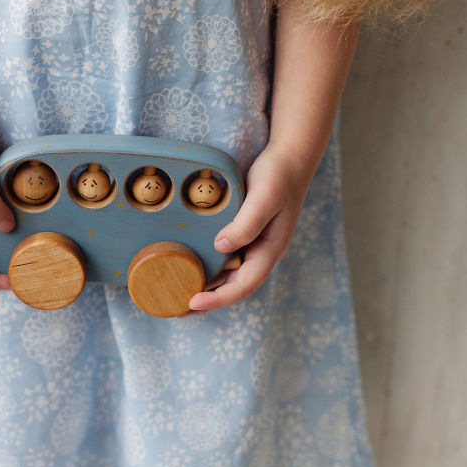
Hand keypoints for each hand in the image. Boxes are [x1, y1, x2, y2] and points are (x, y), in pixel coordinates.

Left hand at [187, 144, 315, 311]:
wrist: (289, 157)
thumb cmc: (279, 176)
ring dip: (206, 286)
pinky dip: (209, 266)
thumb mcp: (264, 198)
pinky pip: (225, 257)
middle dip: (208, 300)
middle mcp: (262, 252)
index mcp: (270, 250)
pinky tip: (190, 265)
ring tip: (178, 294)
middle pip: (234, 286)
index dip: (219, 298)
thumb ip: (246, 224)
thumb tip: (220, 247)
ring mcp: (254, 244)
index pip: (243, 285)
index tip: (192, 302)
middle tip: (176, 310)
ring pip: (228, 274)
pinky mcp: (244, 233)